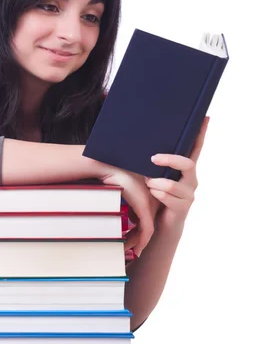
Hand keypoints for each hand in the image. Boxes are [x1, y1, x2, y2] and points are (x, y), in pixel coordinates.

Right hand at [100, 167, 155, 256]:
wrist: (113, 170)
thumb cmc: (115, 178)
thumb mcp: (122, 193)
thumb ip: (127, 205)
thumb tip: (126, 218)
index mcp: (146, 197)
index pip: (145, 219)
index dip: (138, 232)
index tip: (131, 242)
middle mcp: (150, 202)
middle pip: (146, 226)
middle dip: (137, 239)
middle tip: (128, 249)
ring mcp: (149, 205)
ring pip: (147, 231)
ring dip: (137, 242)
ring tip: (127, 250)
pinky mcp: (145, 209)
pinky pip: (147, 230)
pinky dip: (142, 241)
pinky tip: (137, 249)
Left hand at [144, 116, 209, 235]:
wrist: (159, 226)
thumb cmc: (155, 196)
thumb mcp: (155, 176)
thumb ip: (154, 164)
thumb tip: (139, 146)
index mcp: (185, 170)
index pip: (196, 149)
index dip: (201, 134)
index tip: (205, 118)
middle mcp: (191, 180)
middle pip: (187, 164)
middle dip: (169, 160)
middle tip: (153, 158)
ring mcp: (188, 194)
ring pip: (172, 184)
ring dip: (156, 183)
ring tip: (148, 184)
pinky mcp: (182, 207)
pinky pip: (168, 197)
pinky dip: (157, 194)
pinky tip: (151, 193)